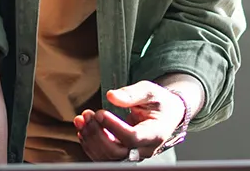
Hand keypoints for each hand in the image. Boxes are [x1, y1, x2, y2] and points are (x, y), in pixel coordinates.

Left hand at [71, 81, 187, 161]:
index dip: (113, 127)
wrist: (167, 114)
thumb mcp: (150, 92)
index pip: (132, 137)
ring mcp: (134, 154)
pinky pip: (104, 156)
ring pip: (108, 156)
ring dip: (91, 138)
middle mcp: (145, 148)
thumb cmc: (159, 103)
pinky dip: (91, 144)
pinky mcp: (124, 154)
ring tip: (82, 119)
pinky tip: (84, 129)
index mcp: (155, 133)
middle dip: (97, 133)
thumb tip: (111, 96)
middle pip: (117, 152)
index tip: (100, 113)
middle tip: (88, 114)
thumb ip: (132, 94)